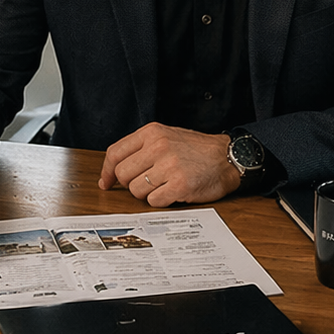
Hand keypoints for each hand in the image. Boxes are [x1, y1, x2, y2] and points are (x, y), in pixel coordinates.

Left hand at [98, 122, 241, 205]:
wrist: (227, 157)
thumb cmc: (195, 150)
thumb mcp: (166, 136)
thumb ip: (141, 148)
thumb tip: (113, 172)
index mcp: (151, 133)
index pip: (115, 153)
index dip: (106, 171)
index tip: (106, 183)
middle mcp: (158, 146)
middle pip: (122, 174)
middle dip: (130, 183)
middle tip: (146, 183)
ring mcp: (169, 166)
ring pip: (136, 190)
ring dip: (147, 193)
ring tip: (163, 185)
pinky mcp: (180, 184)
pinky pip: (153, 201)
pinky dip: (160, 201)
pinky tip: (172, 192)